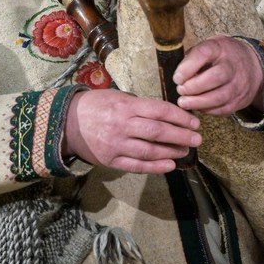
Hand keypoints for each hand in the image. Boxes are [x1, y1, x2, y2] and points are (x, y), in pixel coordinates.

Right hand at [63, 89, 201, 173]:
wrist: (66, 123)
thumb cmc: (95, 105)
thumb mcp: (117, 96)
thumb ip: (139, 105)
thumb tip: (166, 113)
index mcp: (125, 106)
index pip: (159, 111)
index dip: (180, 117)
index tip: (194, 122)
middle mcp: (122, 125)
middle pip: (158, 132)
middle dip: (181, 136)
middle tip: (197, 138)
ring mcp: (116, 145)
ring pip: (149, 151)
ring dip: (171, 152)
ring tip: (185, 150)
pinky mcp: (111, 161)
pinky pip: (137, 166)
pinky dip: (155, 167)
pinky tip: (170, 165)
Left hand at [173, 35, 263, 115]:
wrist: (253, 65)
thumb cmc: (222, 56)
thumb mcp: (209, 46)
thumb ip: (193, 57)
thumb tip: (178, 74)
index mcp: (220, 48)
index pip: (204, 53)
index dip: (188, 67)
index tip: (177, 77)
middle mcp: (232, 66)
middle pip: (215, 77)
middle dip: (194, 87)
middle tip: (180, 90)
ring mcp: (238, 84)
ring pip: (220, 97)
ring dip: (198, 102)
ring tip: (183, 102)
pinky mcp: (240, 100)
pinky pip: (223, 109)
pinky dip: (207, 110)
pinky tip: (197, 106)